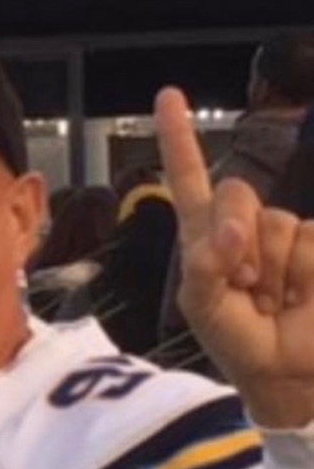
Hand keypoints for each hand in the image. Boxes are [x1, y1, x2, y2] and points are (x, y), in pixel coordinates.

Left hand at [155, 86, 313, 427]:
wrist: (285, 372)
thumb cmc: (236, 340)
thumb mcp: (202, 307)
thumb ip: (204, 265)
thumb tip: (234, 230)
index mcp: (203, 237)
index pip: (189, 178)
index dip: (179, 138)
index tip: (169, 96)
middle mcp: (243, 228)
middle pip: (236, 193)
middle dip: (235, 237)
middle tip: (242, 286)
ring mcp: (283, 235)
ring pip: (276, 222)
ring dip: (271, 270)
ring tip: (270, 300)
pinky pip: (307, 242)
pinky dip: (299, 276)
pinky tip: (296, 299)